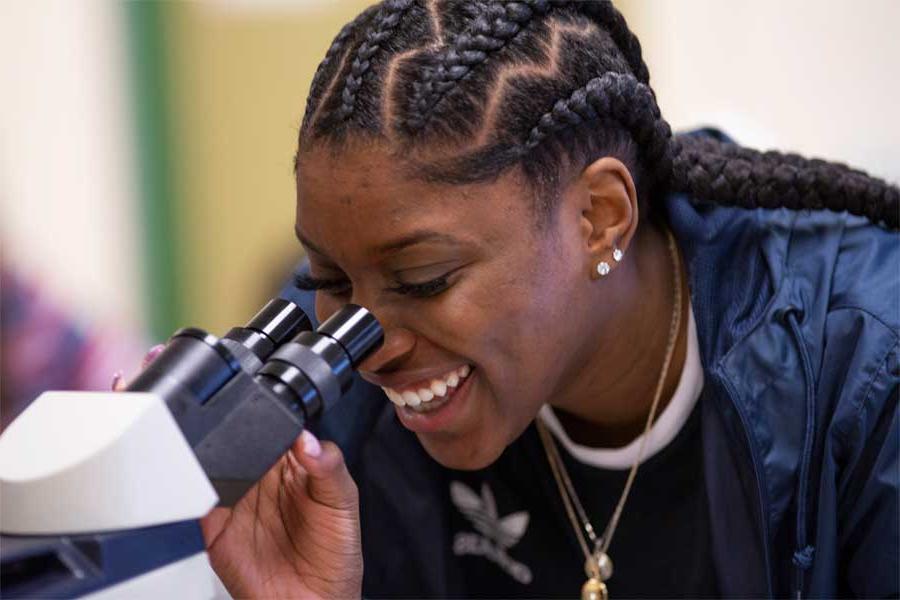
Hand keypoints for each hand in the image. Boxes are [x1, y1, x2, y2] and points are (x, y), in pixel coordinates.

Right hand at [201, 431, 361, 599]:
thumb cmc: (334, 554)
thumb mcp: (343, 503)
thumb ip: (329, 467)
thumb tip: (307, 439)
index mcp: (292, 465)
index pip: (276, 429)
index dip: (272, 421)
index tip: (272, 420)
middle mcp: (261, 479)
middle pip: (238, 443)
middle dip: (238, 440)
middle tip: (254, 457)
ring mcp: (235, 501)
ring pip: (212, 466)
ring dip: (213, 463)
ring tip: (239, 481)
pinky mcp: (213, 527)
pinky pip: (194, 501)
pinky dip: (193, 493)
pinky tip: (214, 496)